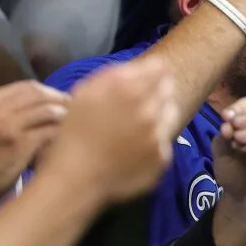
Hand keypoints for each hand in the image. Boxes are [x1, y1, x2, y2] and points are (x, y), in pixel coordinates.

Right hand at [0, 81, 69, 195]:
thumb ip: (12, 109)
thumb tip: (48, 97)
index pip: (26, 87)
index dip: (49, 91)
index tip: (61, 98)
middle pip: (39, 95)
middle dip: (60, 99)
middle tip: (74, 108)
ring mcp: (7, 126)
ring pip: (48, 111)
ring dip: (64, 115)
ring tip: (73, 123)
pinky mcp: (19, 143)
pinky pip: (50, 130)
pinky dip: (61, 131)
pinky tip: (66, 138)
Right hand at [37, 57, 176, 207]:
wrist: (77, 179)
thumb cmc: (75, 134)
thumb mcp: (85, 93)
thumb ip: (116, 74)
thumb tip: (144, 66)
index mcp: (127, 89)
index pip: (160, 68)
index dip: (154, 70)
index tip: (148, 76)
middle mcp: (149, 109)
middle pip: (168, 89)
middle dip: (157, 90)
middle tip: (140, 101)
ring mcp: (159, 134)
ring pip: (171, 113)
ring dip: (160, 113)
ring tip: (139, 123)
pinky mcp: (164, 156)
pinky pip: (165, 139)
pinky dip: (155, 138)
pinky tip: (136, 145)